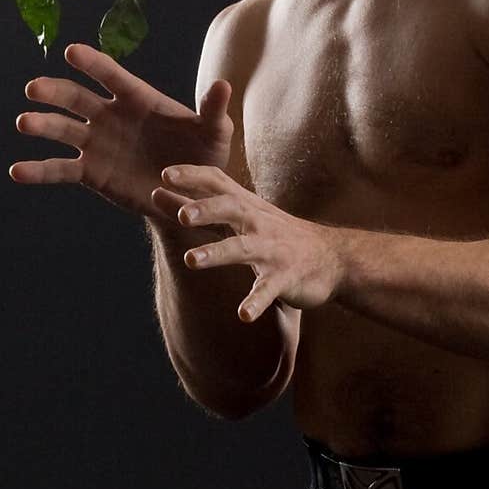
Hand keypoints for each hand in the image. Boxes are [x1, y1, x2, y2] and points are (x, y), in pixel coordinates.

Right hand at [10, 43, 234, 219]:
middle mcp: (111, 116)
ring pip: (63, 130)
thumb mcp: (214, 136)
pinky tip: (16, 171)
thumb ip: (214, 112)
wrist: (189, 198)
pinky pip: (60, 169)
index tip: (72, 51)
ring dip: (42, 125)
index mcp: (138, 99)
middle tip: (34, 88)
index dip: (93, 63)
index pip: (112, 76)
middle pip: (77, 98)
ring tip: (23, 123)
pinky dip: (38, 170)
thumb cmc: (204, 158)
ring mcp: (97, 143)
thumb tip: (224, 85)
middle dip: (56, 92)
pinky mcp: (90, 172)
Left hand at [152, 164, 343, 321]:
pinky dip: (256, 302)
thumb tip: (156, 192)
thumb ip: (198, 206)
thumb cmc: (276, 234)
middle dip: (206, 210)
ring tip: (190, 261)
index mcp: (245, 206)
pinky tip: (242, 315)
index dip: (193, 176)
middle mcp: (258, 223)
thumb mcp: (240, 216)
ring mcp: (272, 250)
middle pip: (231, 209)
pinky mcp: (285, 278)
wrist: (333, 258)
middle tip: (181, 215)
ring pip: (243, 248)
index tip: (166, 174)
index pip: (218, 182)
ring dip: (217, 253)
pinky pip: (268, 290)